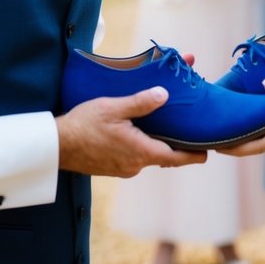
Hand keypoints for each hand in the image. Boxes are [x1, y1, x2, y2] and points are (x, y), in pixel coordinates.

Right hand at [57, 87, 206, 176]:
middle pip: (166, 156)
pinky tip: (138, 131)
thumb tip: (164, 94)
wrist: (56, 146)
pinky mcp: (114, 168)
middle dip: (177, 144)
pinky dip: (142, 146)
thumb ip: (141, 102)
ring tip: (164, 124)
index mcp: (141, 152)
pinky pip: (136, 157)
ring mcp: (124, 169)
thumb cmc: (83, 125)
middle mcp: (136, 165)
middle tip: (187, 127)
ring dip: (158, 143)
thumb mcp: (114, 108)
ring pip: (150, 156)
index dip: (195, 154)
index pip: (178, 158)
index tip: (208, 150)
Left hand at [221, 78, 264, 157]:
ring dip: (243, 137)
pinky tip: (247, 122)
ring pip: (260, 144)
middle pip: (252, 147)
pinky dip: (255, 134)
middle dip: (232, 142)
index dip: (232, 147)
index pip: (253, 147)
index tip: (214, 144)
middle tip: (212, 131)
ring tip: (225, 124)